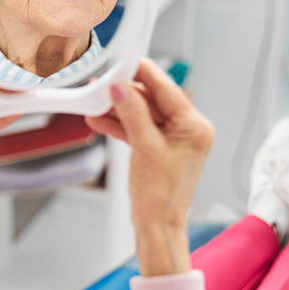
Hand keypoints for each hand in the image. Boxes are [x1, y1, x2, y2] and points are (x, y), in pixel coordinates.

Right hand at [86, 59, 213, 276]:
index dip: (142, 73)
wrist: (157, 228)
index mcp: (194, 126)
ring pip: (142, 113)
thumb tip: (120, 87)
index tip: (122, 61)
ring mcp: (173, 140)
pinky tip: (99, 119)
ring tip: (94, 102)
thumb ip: (132, 113)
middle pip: (152, 99)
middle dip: (124, 93)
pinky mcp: (159, 149)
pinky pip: (138, 129)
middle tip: (100, 84)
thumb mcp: (145, 148)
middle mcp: (188, 130)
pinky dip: (120, 124)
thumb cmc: (160, 197)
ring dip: (118, 108)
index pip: (166, 88)